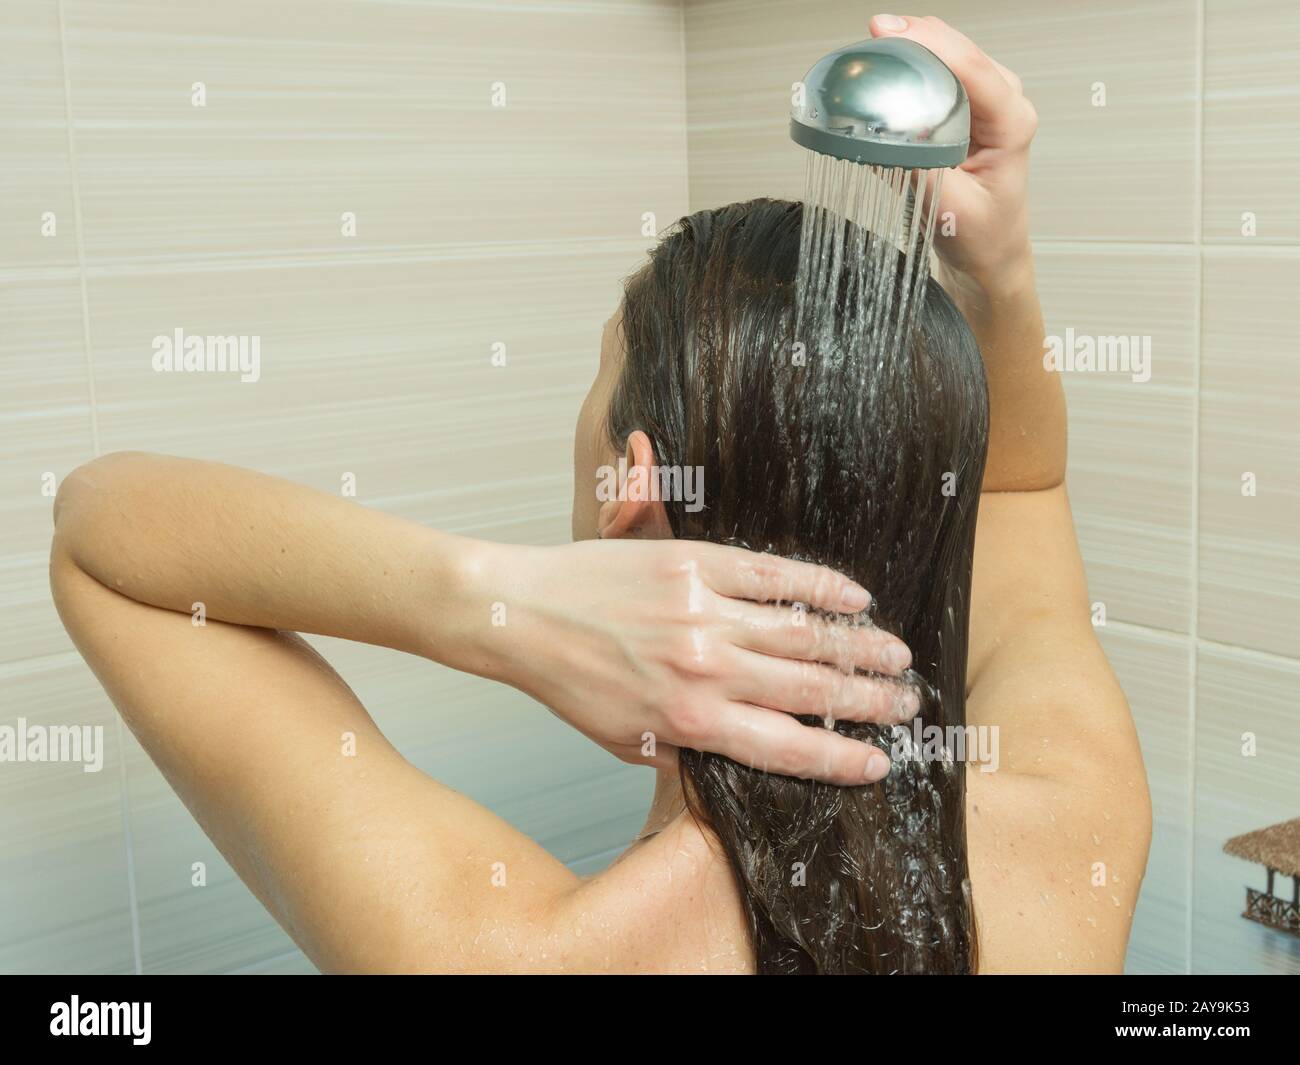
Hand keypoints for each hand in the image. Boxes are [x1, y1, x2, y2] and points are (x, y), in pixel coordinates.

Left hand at [483, 538, 918, 785]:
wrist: (525, 615)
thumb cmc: (574, 685)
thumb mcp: (629, 742)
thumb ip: (691, 750)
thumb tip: (747, 755)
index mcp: (691, 723)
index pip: (787, 748)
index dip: (841, 759)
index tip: (880, 763)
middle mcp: (707, 670)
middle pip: (811, 690)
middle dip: (869, 701)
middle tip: (908, 705)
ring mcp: (705, 612)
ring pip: (804, 632)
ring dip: (859, 646)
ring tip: (897, 655)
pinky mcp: (695, 563)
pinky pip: (774, 574)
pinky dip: (820, 585)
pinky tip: (853, 596)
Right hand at [870, 14, 1037, 296]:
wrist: (990, 252)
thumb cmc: (981, 236)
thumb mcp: (949, 211)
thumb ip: (919, 170)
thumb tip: (883, 138)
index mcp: (1012, 123)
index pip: (972, 68)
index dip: (929, 43)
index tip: (890, 32)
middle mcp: (1004, 103)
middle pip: (958, 50)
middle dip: (915, 36)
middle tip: (873, 36)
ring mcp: (985, 102)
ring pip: (947, 56)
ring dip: (910, 50)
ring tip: (874, 50)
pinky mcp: (964, 108)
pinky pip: (936, 75)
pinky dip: (909, 68)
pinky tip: (885, 71)